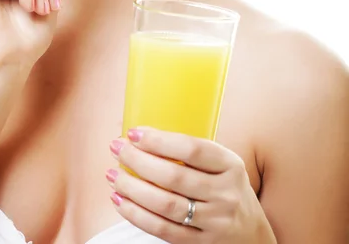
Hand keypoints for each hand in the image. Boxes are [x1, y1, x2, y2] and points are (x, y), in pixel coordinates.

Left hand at [107, 128, 272, 242]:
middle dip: (138, 161)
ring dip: (133, 188)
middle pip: (174, 177)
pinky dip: (137, 215)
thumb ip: (194, 153)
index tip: (134, 133)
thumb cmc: (227, 189)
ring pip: (165, 204)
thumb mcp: (223, 166)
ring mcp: (215, 221)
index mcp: (231, 165)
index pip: (192, 149)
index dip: (160, 140)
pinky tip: (121, 201)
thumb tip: (143, 136)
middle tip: (117, 149)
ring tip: (114, 176)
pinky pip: (163, 230)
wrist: (252, 235)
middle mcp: (226, 194)